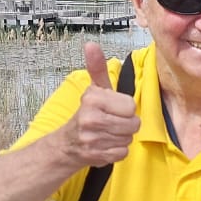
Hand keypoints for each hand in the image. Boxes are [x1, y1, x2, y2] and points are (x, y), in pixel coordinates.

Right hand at [64, 41, 139, 166]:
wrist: (67, 144)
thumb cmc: (88, 113)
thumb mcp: (95, 89)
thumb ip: (97, 68)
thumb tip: (91, 44)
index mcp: (92, 99)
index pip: (130, 106)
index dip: (125, 109)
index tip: (113, 109)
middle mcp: (90, 118)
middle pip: (133, 124)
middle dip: (126, 125)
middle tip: (112, 122)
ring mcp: (92, 139)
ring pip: (128, 139)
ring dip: (122, 137)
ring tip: (107, 133)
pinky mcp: (96, 155)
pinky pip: (122, 153)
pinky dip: (117, 151)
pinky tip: (105, 145)